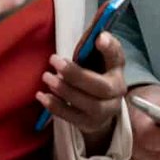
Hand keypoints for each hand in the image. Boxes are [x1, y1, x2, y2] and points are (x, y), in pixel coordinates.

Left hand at [38, 32, 126, 152]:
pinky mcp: (91, 124)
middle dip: (76, 74)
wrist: (98, 104)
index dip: (110, 48)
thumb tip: (95, 35)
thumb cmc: (93, 73)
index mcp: (117, 69)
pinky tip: (42, 96)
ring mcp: (106, 112)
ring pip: (89, 105)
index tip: (99, 38)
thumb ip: (91, 45)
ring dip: (65, 91)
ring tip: (47, 77)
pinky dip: (56, 107)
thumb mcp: (94, 57)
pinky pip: (74, 118)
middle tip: (54, 61)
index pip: (117, 56)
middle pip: (101, 87)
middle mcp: (117, 92)